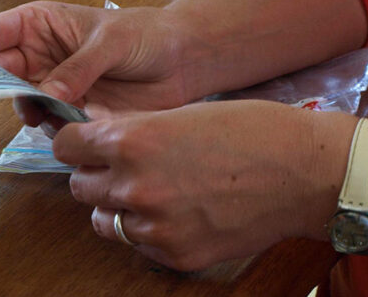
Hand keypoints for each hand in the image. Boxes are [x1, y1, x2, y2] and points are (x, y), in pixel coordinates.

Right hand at [0, 1, 210, 124]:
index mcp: (40, 24)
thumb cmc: (145, 35)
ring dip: (27, 111)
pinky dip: (54, 129)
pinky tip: (74, 123)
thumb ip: (78, 68)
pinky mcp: (70, 113)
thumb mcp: (111, 42)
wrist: (181, 62)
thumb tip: (49, 95)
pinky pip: (48, 126)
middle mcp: (39, 56)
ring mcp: (53, 87)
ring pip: (20, 103)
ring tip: (47, 113)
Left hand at [54, 100, 354, 269]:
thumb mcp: (177, 113)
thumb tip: (91, 135)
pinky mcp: (176, 254)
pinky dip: (149, 230)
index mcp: (131, 142)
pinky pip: (139, 244)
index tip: (83, 144)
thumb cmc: (245, 130)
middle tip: (122, 168)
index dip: (74, 142)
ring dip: (117, 207)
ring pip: (104, 220)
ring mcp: (155, 226)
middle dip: (95, 175)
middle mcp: (135, 186)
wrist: (303, 172)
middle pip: (79, 186)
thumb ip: (128, 129)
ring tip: (151, 192)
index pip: (65, 146)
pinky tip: (178, 212)